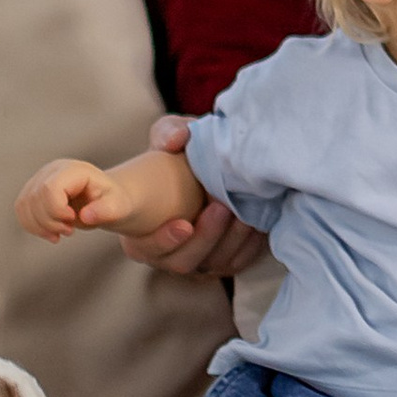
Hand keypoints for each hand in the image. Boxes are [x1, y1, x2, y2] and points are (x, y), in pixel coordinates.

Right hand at [15, 157, 127, 242]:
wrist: (106, 200)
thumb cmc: (113, 202)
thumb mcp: (117, 207)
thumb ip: (105, 211)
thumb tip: (85, 215)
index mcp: (72, 170)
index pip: (49, 189)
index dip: (57, 211)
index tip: (73, 220)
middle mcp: (51, 170)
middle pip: (35, 199)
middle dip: (50, 222)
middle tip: (70, 230)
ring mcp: (39, 180)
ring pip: (23, 205)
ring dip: (40, 226)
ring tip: (61, 231)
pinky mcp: (32, 192)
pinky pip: (21, 211)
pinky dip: (33, 227)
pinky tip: (50, 233)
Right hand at [116, 115, 265, 278]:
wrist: (208, 164)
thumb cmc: (179, 153)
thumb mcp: (169, 134)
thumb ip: (168, 133)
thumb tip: (176, 140)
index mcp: (139, 231)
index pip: (144, 248)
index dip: (163, 241)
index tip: (184, 225)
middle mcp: (165, 254)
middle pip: (183, 261)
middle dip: (206, 237)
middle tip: (222, 208)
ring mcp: (196, 260)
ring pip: (214, 263)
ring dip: (231, 240)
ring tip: (244, 212)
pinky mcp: (222, 261)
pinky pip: (236, 262)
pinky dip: (248, 246)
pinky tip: (258, 224)